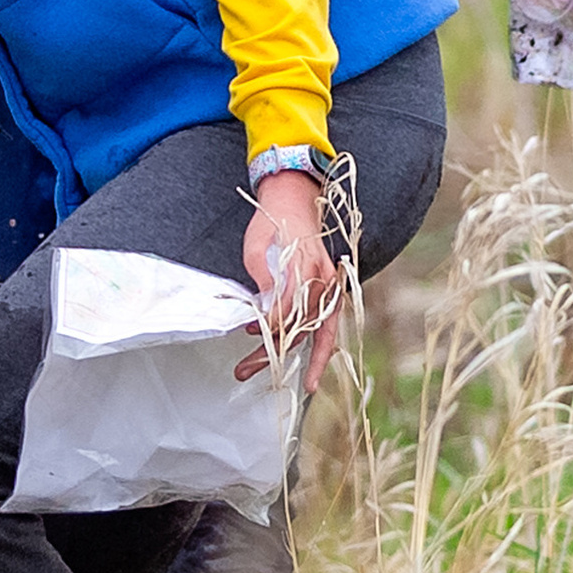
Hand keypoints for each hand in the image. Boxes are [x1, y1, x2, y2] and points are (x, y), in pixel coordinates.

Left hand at [238, 171, 345, 387]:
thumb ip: (260, 273)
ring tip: (261, 373)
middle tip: (242, 370)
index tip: (253, 335)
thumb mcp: (256, 242)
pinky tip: (296, 363)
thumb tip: (262, 307)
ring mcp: (330, 286)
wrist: (296, 199)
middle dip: (273, 352)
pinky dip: (310, 345)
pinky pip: (324, 325)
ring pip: (315, 333)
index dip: (273, 326)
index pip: (290, 307)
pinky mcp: (329, 291)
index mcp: (305, 265)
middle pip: (302, 326)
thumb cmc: (273, 220)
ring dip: (292, 358)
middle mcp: (323, 279)